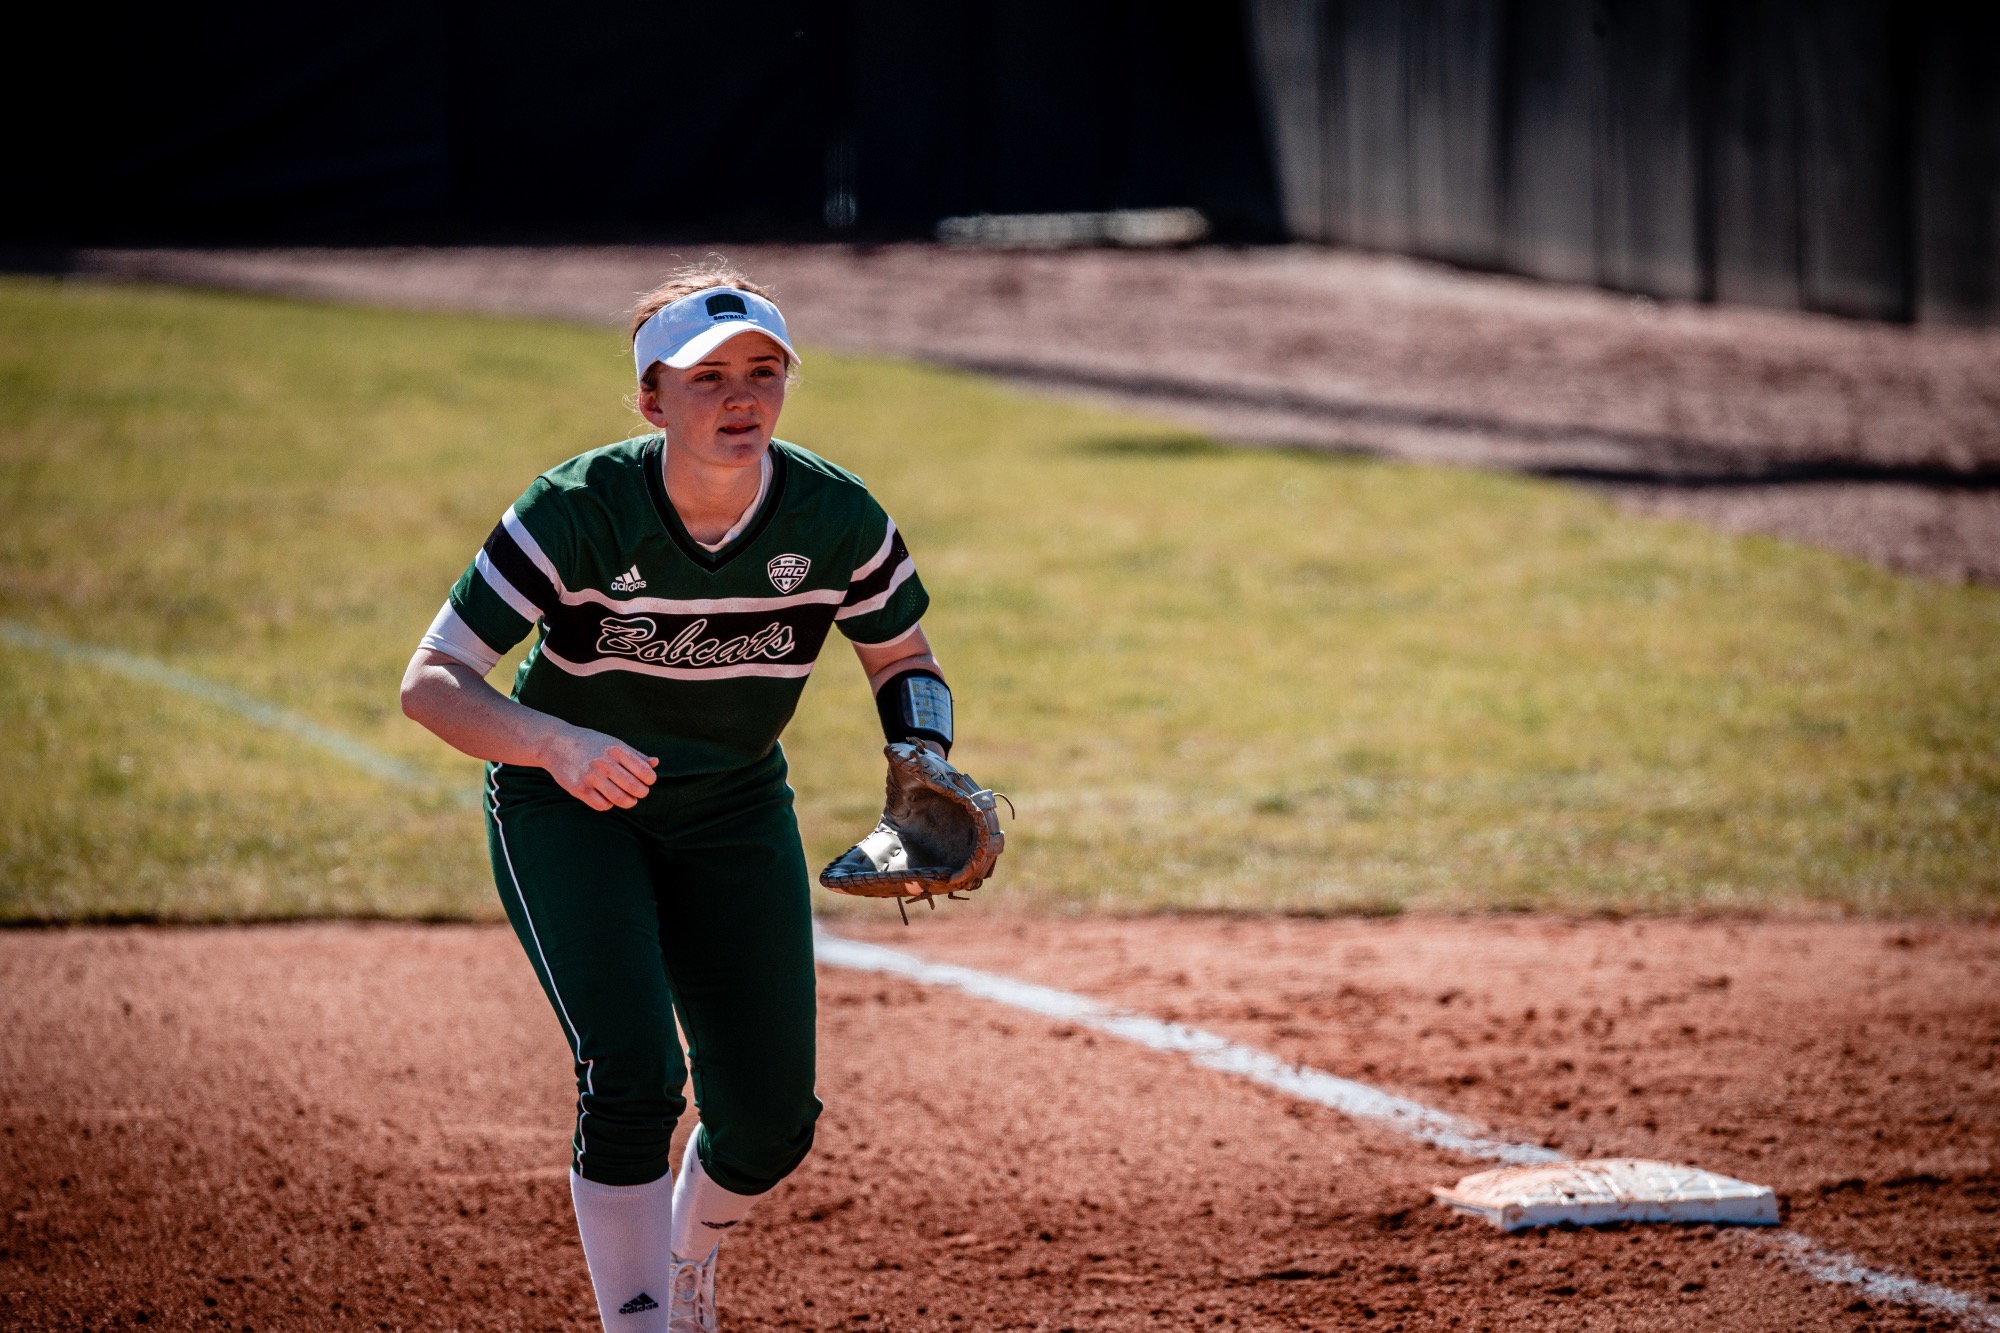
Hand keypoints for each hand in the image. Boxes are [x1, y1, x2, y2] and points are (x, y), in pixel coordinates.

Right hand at [539, 724, 658, 810]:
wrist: (556, 744)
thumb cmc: (590, 744)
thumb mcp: (614, 743)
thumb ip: (635, 755)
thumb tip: (655, 763)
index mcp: (616, 750)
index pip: (644, 772)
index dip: (650, 780)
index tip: (646, 781)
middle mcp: (604, 763)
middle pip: (635, 788)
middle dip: (641, 793)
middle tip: (638, 792)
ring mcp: (590, 776)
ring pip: (620, 800)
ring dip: (628, 802)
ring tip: (628, 799)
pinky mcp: (578, 789)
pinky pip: (602, 805)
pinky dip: (609, 804)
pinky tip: (607, 798)